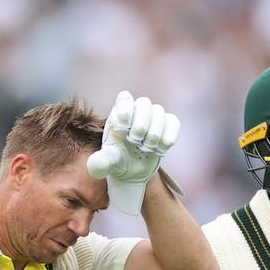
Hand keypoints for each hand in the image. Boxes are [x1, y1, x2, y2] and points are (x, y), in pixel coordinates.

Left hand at [87, 91, 179, 215]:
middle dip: (141, 125)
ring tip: (146, 149)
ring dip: (154, 133)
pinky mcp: (167, 126)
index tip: (123, 129)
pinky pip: (173, 122)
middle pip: (144, 102)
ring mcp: (153, 118)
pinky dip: (168, 136)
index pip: (124, 97)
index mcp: (119, 114)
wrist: (132, 172)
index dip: (126, 110)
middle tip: (135, 141)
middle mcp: (136, 112)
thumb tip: (96, 165)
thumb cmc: (116, 162)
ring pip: (159, 112)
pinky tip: (160, 150)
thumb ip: (100, 162)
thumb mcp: (106, 163)